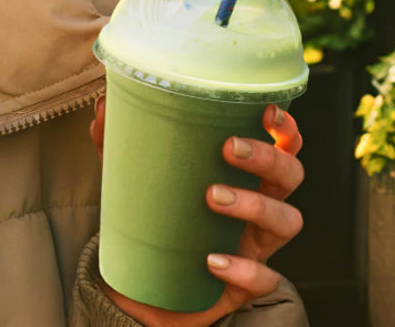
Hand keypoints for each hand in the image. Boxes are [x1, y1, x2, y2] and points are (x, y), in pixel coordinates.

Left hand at [88, 99, 304, 325]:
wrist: (141, 289)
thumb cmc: (152, 223)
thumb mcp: (135, 180)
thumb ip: (119, 143)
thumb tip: (104, 105)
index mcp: (244, 177)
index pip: (282, 145)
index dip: (284, 127)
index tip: (266, 110)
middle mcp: (258, 209)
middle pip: (290, 176)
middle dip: (268, 157)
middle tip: (228, 148)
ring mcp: (255, 247)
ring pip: (286, 222)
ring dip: (256, 204)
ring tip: (212, 197)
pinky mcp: (243, 285)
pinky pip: (263, 279)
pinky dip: (244, 269)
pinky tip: (213, 260)